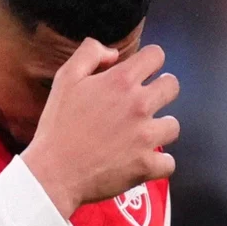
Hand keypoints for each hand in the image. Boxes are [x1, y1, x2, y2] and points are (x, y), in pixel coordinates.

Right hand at [21, 38, 179, 218]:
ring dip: (160, 128)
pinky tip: (142, 160)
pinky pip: (169, 162)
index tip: (142, 71)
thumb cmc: (57, 125)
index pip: (156, 56)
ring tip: (141, 134)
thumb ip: (89, 53)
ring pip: (173, 125)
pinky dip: (158, 163)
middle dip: (161, 89)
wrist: (53, 172)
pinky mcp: (147, 165)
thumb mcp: (65, 78)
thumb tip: (114, 53)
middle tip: (144, 102)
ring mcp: (146, 137)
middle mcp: (139, 105)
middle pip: (172, 86)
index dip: (150, 60)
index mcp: (120, 81)